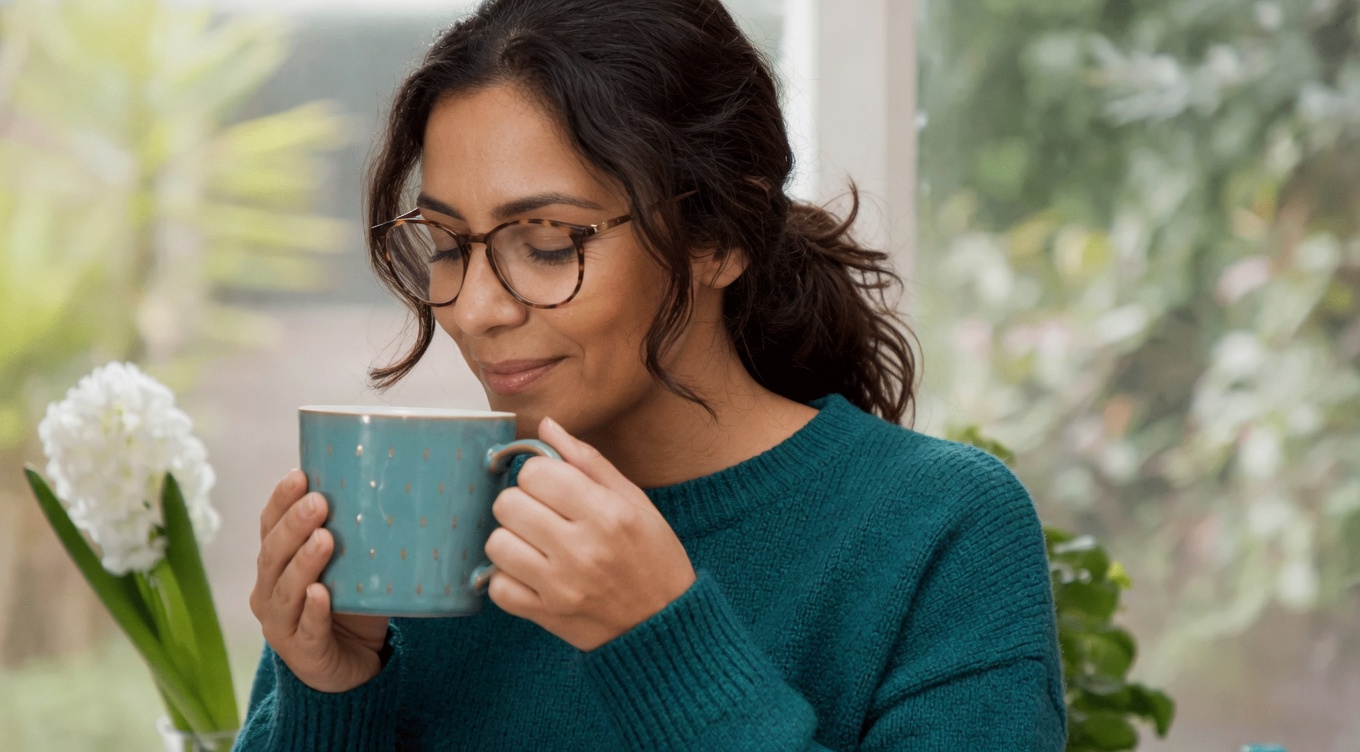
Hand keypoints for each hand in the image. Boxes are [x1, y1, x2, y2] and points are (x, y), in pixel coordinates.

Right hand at [249, 470, 389, 692]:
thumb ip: (360, 537)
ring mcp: (281, 625)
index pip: (269, 527)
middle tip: (319, 501)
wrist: (351, 666)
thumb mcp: (353, 567)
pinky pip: (306, 629)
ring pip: (286, 590)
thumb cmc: (350, 607)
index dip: (280, 501)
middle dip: (294, 526)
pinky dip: (313, 610)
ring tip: (325, 539)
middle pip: (273, 555)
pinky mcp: (302, 653)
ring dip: (304, 563)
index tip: (299, 475)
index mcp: (276, 565)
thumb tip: (398, 488)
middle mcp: (269, 592)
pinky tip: (321, 594)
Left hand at [485, 417, 696, 650]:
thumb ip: (588, 462)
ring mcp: (560, 586)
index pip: (535, 473)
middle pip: (507, 504)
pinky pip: (497, 587)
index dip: (538, 474)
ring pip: (496, 543)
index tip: (552, 487)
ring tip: (535, 544)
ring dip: (511, 540)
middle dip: (520, 503)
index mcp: (607, 513)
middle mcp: (581, 549)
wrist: (664, 625)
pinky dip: (508, 578)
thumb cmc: (653, 557)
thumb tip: (546, 426)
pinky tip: (530, 573)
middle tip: (542, 515)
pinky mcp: (545, 615)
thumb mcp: (634, 501)